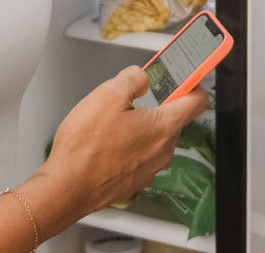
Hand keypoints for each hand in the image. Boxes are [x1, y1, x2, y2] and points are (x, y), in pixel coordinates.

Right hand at [33, 66, 210, 218]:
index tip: (185, 76)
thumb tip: (141, 76)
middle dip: (156, 104)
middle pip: (173, 119)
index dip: (192, 83)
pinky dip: (129, 145)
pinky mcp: (134, 180)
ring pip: (154, 138)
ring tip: (112, 122)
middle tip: (133, 97)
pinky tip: (107, 142)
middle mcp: (162, 151)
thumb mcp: (108, 95)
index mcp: (163, 127)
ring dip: (139, 126)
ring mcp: (149, 169)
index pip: (197, 100)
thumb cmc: (85, 149)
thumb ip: (133, 78)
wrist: (67, 188)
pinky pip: (139, 155)